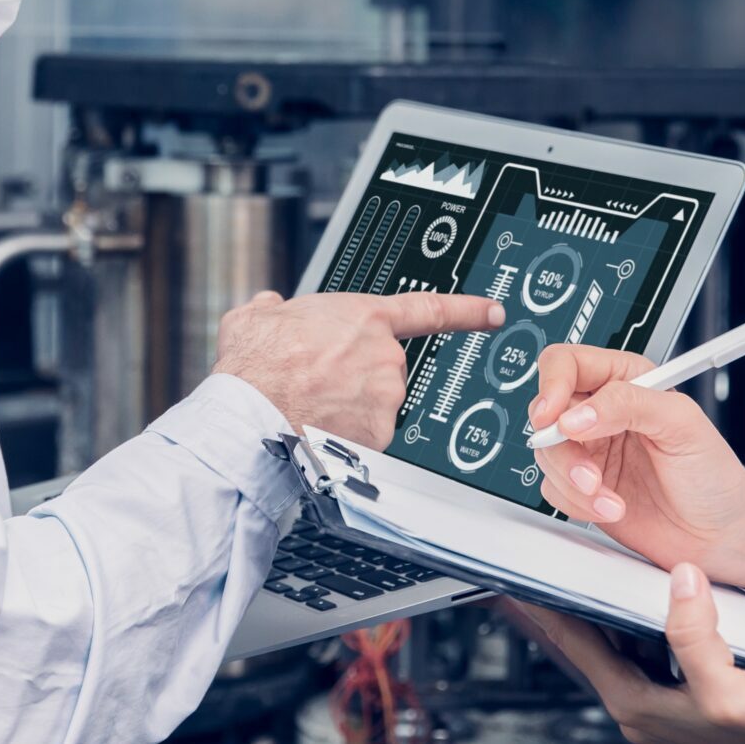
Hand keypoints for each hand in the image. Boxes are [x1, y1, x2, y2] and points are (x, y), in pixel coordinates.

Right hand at [213, 290, 504, 447]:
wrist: (252, 413)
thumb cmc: (255, 366)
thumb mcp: (255, 317)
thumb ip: (272, 308)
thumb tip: (270, 307)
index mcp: (363, 317)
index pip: (429, 309)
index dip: (467, 310)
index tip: (492, 312)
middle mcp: (384, 355)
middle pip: (385, 367)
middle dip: (357, 375)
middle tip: (317, 380)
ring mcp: (385, 397)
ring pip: (377, 404)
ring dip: (350, 406)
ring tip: (310, 405)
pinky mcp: (380, 434)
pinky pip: (371, 436)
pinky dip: (349, 437)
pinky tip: (318, 429)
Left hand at [498, 564, 744, 743]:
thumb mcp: (730, 689)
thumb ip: (696, 636)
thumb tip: (679, 581)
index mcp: (636, 704)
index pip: (572, 643)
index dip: (541, 607)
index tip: (511, 576)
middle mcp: (642, 706)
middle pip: (585, 643)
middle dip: (560, 606)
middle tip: (533, 568)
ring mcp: (665, 702)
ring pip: (615, 646)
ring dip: (597, 613)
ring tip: (578, 575)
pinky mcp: (689, 694)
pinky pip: (647, 648)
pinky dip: (635, 621)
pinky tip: (644, 601)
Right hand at [528, 345, 744, 591]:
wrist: (720, 536)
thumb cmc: (714, 476)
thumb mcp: (682, 424)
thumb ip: (628, 405)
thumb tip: (576, 414)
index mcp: (625, 380)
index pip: (567, 364)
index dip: (551, 385)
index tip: (553, 417)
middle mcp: (602, 412)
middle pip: (546, 413)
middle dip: (563, 449)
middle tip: (589, 473)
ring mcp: (590, 450)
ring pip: (546, 454)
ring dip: (574, 481)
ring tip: (608, 497)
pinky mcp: (583, 487)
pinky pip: (553, 488)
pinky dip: (577, 503)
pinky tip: (612, 508)